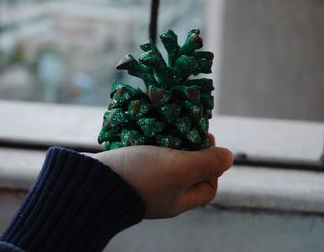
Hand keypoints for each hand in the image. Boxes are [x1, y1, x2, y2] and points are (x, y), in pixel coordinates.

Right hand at [88, 134, 232, 218]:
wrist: (93, 181)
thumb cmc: (142, 176)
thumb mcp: (181, 168)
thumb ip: (207, 162)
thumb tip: (230, 157)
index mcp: (178, 199)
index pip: (208, 185)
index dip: (214, 164)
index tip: (205, 139)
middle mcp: (163, 194)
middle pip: (187, 172)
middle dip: (191, 149)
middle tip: (186, 128)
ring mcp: (144, 184)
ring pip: (166, 162)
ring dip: (171, 143)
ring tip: (169, 125)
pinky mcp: (128, 172)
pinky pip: (147, 157)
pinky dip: (152, 143)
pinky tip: (149, 130)